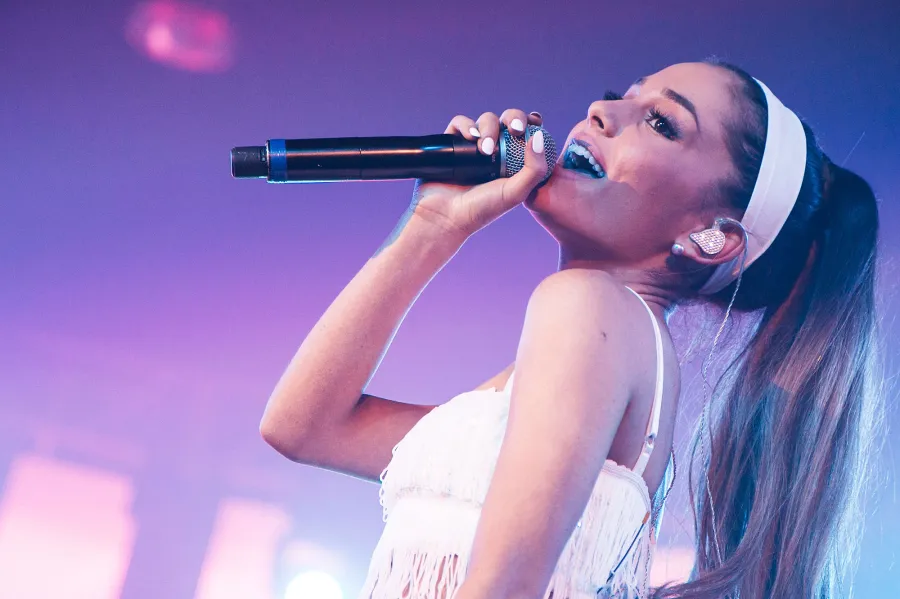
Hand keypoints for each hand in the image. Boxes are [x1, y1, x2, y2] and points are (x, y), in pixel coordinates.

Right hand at [409, 109, 547, 240]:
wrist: (445, 216)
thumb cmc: (481, 209)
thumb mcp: (515, 193)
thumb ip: (534, 169)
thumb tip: (539, 136)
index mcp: (513, 162)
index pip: (527, 133)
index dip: (532, 122)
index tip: (535, 122)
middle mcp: (495, 152)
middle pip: (508, 120)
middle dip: (513, 118)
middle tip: (515, 129)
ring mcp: (473, 147)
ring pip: (486, 119)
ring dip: (489, 128)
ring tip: (484, 150)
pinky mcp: (452, 144)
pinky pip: (460, 123)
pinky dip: (466, 125)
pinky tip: (470, 138)